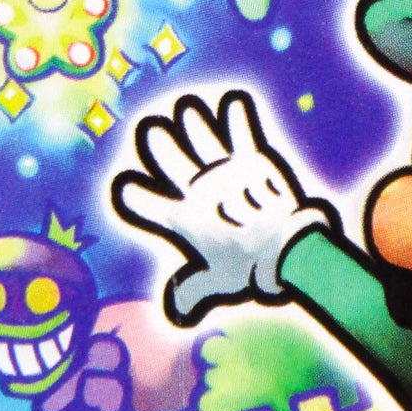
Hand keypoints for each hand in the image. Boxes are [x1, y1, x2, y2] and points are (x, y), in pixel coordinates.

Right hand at [111, 90, 334, 325]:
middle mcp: (198, 190)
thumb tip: (175, 309)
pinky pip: (240, 132)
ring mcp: (224, 171)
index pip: (147, 202)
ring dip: (193, 122)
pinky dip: (237, 116)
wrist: (285, 249)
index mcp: (184, 219)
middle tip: (152, 128)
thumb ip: (190, 293)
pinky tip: (234, 101)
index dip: (132, 194)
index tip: (126, 186)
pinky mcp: (253, 160)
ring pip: (200, 138)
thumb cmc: (248, 268)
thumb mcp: (214, 284)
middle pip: (170, 159)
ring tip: (187, 108)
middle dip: (157, 142)